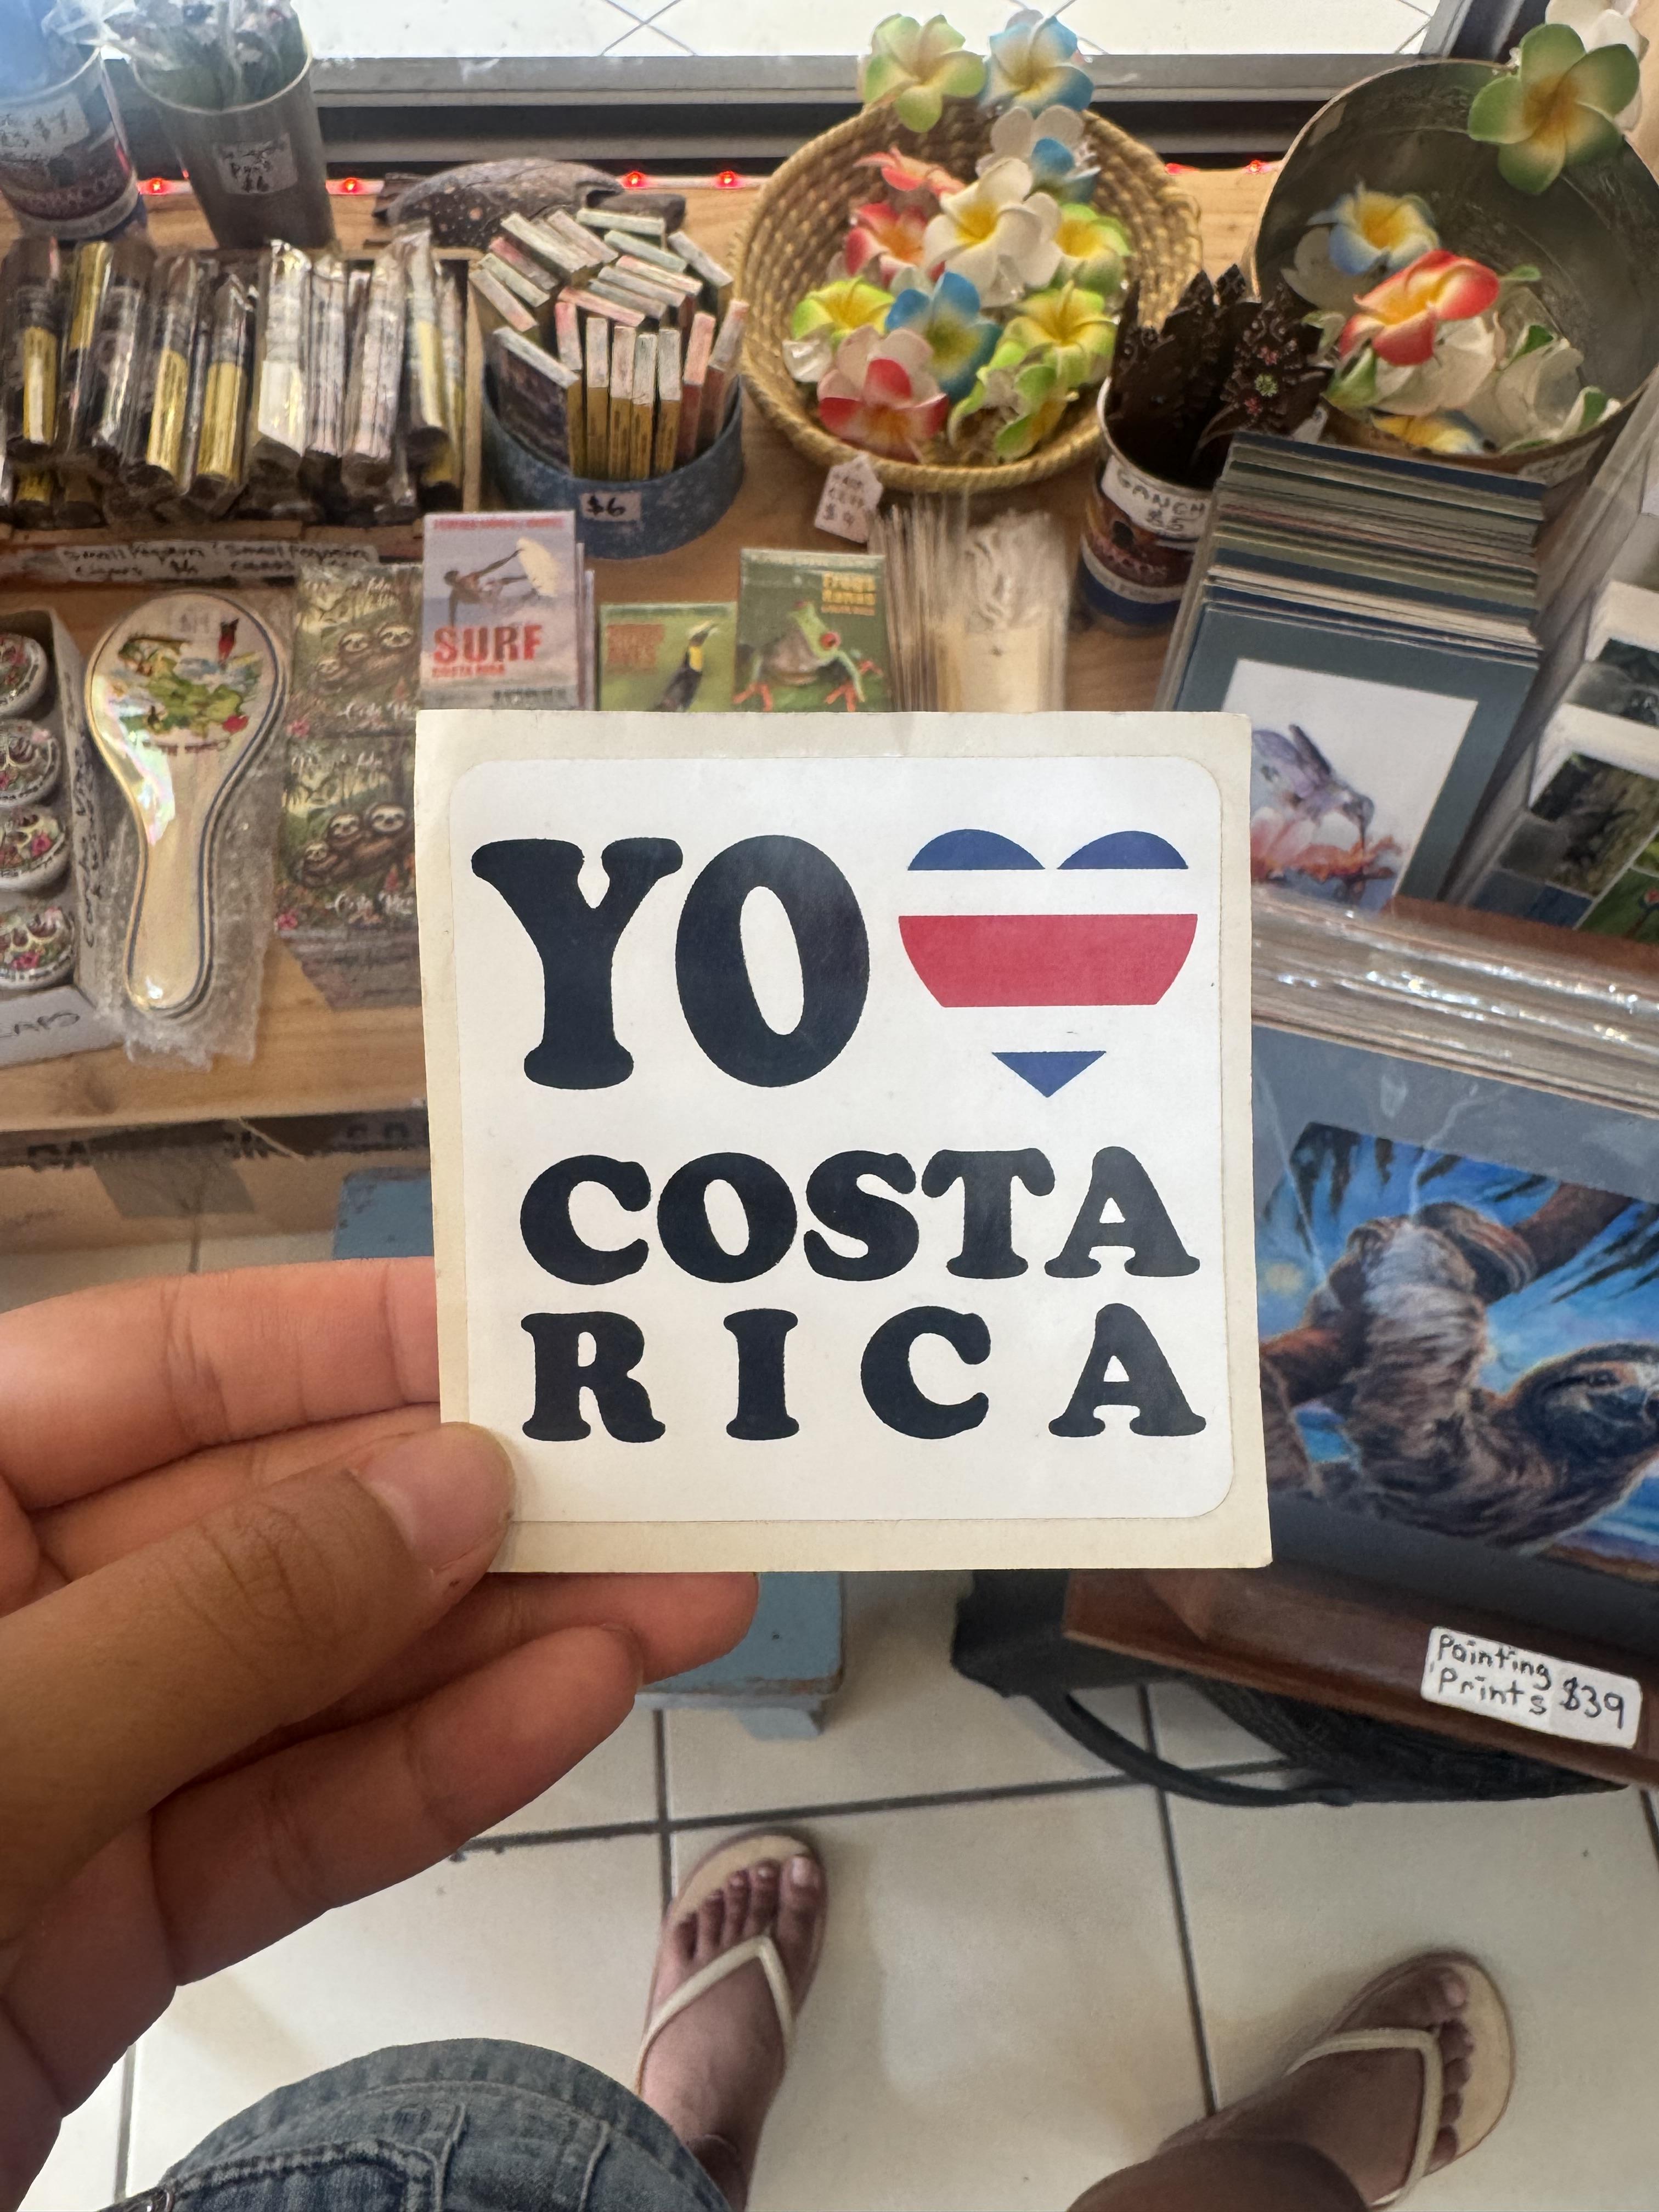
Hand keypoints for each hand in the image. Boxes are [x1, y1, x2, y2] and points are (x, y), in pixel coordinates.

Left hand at [0, 1259, 754, 2208]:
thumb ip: (216, 1617)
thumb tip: (444, 1489)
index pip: (150, 1375)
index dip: (342, 1339)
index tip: (523, 1327)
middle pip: (260, 1531)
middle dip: (464, 1514)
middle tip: (661, 1488)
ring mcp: (57, 1783)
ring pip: (306, 1684)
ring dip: (496, 1645)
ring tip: (677, 1599)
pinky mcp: (106, 1931)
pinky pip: (291, 1823)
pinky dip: (434, 1773)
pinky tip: (571, 1707)